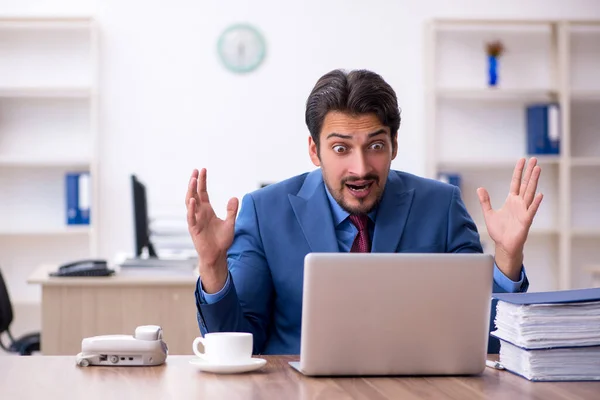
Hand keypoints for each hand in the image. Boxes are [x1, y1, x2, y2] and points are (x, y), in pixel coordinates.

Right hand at [186, 168, 238, 292]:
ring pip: (190, 203)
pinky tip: (193, 200)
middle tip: (195, 170)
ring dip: (191, 192)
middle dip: (194, 182)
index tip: (202, 169)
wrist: (217, 255)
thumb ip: (232, 211)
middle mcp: (200, 213)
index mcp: (207, 210)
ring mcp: (196, 220)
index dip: (202, 181)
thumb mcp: (230, 224)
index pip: (203, 192)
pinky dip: (191, 209)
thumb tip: (234, 197)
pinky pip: (191, 218)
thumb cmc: (222, 240)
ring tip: (192, 180)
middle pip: (195, 194)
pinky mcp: (194, 229)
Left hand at [477, 157, 543, 280]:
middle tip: (534, 159)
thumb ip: (485, 201)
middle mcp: (519, 203)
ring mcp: (524, 211)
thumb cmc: (499, 231)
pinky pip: (531, 210)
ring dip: (534, 181)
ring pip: (530, 193)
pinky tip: (540, 194)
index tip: (522, 160)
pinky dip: (536, 202)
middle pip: (525, 184)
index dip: (519, 171)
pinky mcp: (526, 220)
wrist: (503, 245)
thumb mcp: (488, 213)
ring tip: (538, 169)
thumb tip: (480, 188)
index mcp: (511, 200)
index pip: (516, 182)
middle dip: (529, 172)